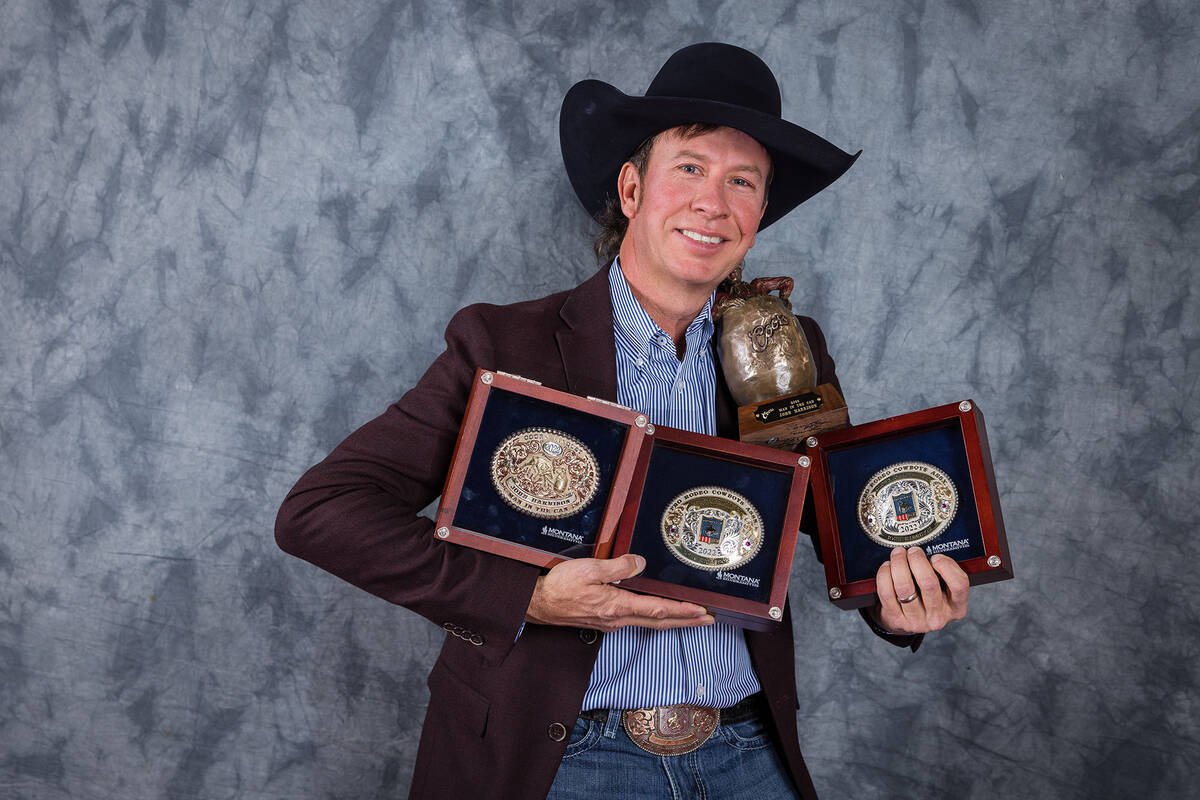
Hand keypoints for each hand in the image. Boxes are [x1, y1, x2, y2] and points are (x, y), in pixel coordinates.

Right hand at [525, 554, 714, 632]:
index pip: (658, 609)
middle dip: (686, 620)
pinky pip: (635, 620)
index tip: (702, 611)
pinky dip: (653, 618)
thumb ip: (618, 566)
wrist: (538, 604)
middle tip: (708, 620)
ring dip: (672, 620)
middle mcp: (618, 619)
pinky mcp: (604, 621)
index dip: (682, 611)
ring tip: (690, 617)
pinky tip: (657, 614)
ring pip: (648, 622)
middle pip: (659, 621)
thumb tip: (641, 563)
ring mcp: (611, 622)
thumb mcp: (589, 568)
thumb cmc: (560, 587)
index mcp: (617, 606)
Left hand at [870, 546, 968, 633]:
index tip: (935, 557)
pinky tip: (887, 567)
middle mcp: (938, 617)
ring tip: (898, 554)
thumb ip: (943, 573)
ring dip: (899, 564)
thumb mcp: (944, 589)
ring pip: (905, 587)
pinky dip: (884, 575)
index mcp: (956, 607)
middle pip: (928, 583)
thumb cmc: (926, 599)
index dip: (946, 566)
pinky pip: (887, 593)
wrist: (906, 622)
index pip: (959, 584)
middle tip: (912, 551)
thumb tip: (927, 553)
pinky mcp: (897, 620)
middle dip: (917, 560)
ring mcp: (917, 621)